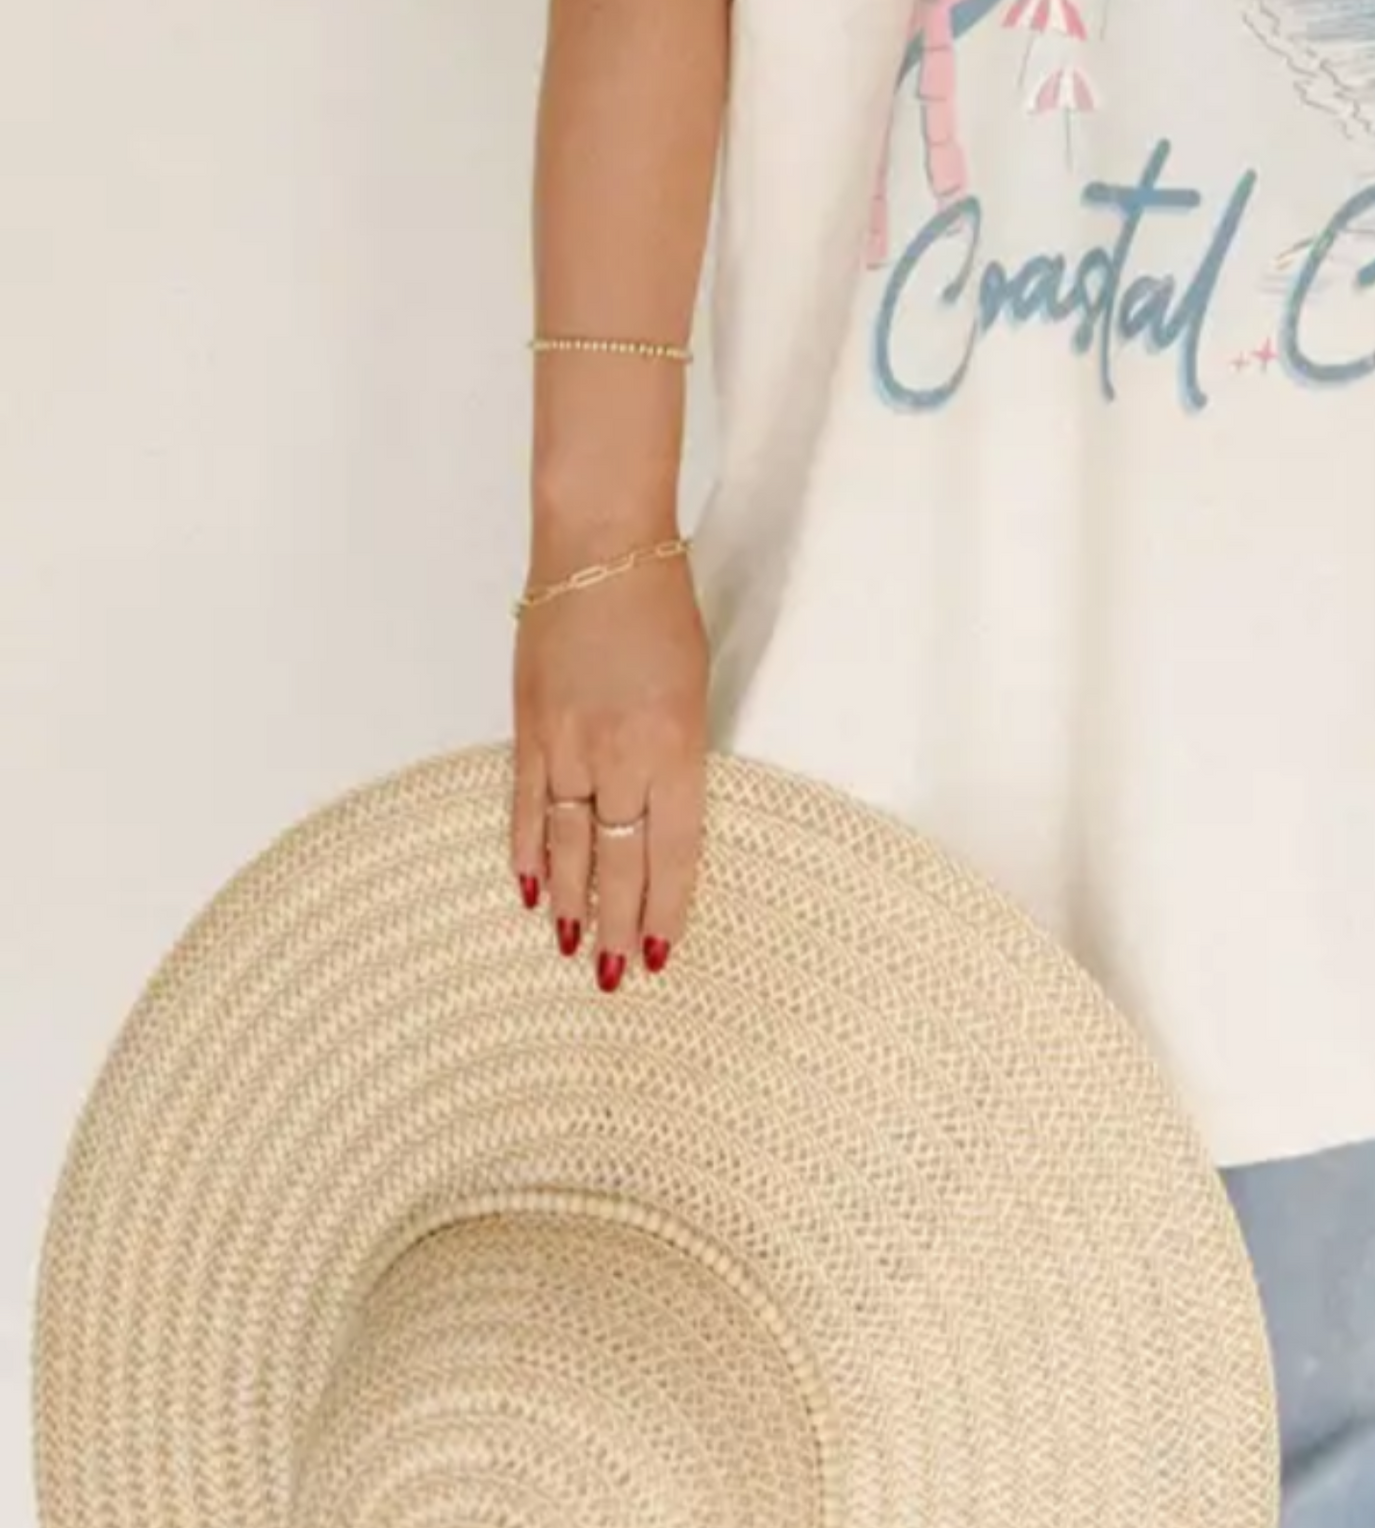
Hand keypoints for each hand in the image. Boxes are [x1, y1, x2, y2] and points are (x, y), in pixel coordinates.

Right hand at [512, 544, 709, 992]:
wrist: (599, 549)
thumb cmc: (661, 608)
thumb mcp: (696, 685)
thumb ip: (680, 753)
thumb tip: (663, 814)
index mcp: (676, 744)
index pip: (674, 847)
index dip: (666, 905)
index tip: (662, 950)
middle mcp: (620, 754)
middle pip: (619, 859)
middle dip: (618, 924)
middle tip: (616, 977)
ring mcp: (567, 743)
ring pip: (569, 843)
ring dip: (571, 902)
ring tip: (574, 952)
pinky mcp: (528, 726)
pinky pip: (525, 804)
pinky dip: (527, 851)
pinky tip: (529, 890)